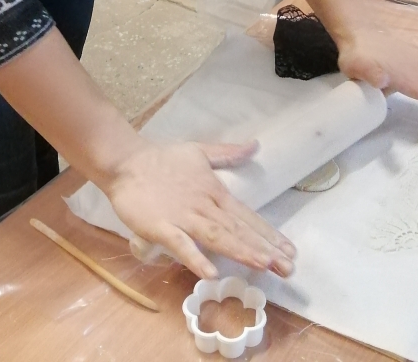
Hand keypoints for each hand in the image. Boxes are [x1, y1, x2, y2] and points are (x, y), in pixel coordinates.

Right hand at [103, 139, 295, 279]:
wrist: (126, 162)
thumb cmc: (164, 160)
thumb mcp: (200, 152)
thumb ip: (228, 153)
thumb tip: (255, 145)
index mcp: (215, 191)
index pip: (247, 216)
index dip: (268, 234)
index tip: (290, 251)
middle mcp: (205, 206)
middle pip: (238, 230)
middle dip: (264, 248)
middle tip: (289, 267)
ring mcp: (184, 217)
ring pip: (217, 236)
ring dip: (241, 250)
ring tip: (264, 264)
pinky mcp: (162, 227)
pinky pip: (181, 244)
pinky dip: (195, 257)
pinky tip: (210, 273)